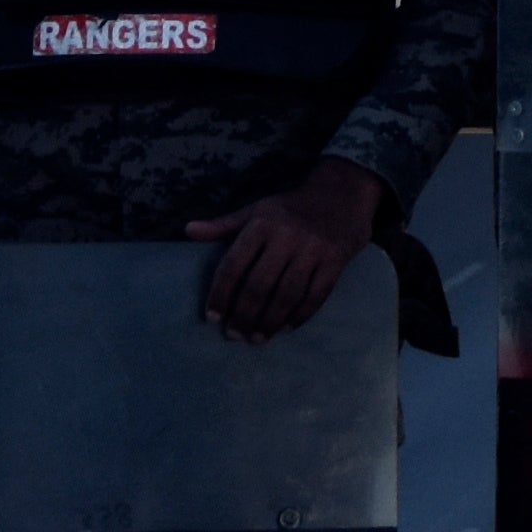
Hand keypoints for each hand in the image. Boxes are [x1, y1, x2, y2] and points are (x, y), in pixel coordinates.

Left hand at [182, 158, 387, 341]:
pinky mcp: (336, 260)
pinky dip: (300, 316)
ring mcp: (313, 249)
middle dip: (243, 315)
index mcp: (262, 224)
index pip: (233, 266)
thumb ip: (223, 225)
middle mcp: (287, 236)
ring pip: (287, 295)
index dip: (220, 295)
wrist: (343, 193)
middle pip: (259, 286)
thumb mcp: (256, 210)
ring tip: (257, 338)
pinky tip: (286, 328)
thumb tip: (188, 231)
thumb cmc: (292, 207)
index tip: (212, 318)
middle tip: (233, 335)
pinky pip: (316, 295)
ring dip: (269, 322)